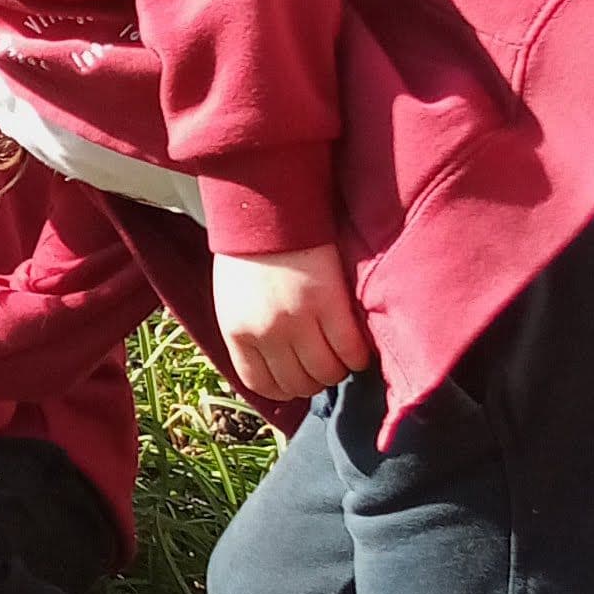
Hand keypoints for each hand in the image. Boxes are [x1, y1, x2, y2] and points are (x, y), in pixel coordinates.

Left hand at [211, 243, 369, 402]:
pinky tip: (359, 345)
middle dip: (315, 379)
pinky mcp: (330, 304)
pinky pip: (351, 349)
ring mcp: (298, 320)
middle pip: (299, 383)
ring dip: (339, 369)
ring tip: (343, 352)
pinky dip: (359, 354)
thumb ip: (251, 333)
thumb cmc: (251, 251)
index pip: (263, 384)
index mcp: (238, 332)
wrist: (269, 205)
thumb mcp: (234, 298)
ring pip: (328, 372)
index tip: (299, 378)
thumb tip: (276, 367)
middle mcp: (266, 332)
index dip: (285, 388)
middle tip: (327, 362)